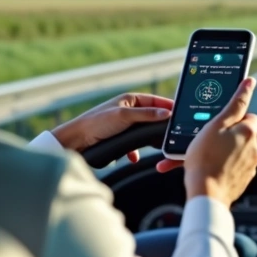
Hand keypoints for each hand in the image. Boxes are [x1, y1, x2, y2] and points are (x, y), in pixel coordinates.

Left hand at [52, 93, 172, 162]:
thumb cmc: (97, 123)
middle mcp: (128, 110)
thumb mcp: (124, 116)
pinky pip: (133, 143)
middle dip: (159, 124)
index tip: (180, 113)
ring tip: (156, 145)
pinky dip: (135, 150)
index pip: (155, 100)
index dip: (167, 105)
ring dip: (147, 138)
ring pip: (143, 131)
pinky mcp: (119, 137)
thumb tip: (166, 113)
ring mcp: (123, 124)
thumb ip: (146, 115)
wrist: (76, 140)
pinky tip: (134, 156)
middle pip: (151, 116)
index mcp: (129, 99)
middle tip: (170, 131)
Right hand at [156, 77, 256, 208]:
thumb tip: (250, 83)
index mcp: (250, 132)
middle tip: (206, 141)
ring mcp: (250, 166)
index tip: (218, 124)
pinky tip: (206, 168)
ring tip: (202, 157)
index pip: (247, 115)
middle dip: (224, 136)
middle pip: (240, 134)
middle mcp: (255, 149)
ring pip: (234, 152)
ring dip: (220, 152)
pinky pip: (231, 168)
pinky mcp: (242, 180)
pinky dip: (220, 166)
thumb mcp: (216, 125)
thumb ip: (235, 104)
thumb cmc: (206, 160)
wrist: (205, 195)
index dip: (230, 118)